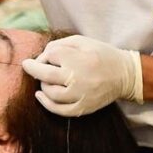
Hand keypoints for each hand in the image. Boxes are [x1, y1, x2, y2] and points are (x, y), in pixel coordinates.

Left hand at [22, 35, 143, 115]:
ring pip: (50, 93)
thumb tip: (41, 56)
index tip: (49, 55)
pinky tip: (40, 95)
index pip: (51, 55)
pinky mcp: (83, 108)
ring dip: (42, 84)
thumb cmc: (101, 54)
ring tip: (44, 79)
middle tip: (27, 65)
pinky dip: (46, 104)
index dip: (46, 54)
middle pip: (45, 74)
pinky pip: (60, 110)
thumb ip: (60, 44)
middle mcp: (78, 78)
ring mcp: (80, 95)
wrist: (125, 75)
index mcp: (79, 59)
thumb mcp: (83, 41)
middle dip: (33, 68)